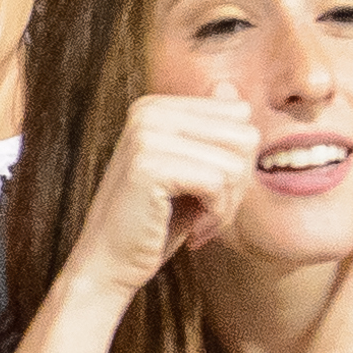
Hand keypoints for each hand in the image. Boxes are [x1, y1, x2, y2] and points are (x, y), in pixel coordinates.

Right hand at [61, 84, 261, 305]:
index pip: (239, 116)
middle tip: (209, 212)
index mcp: (154, 107)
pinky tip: (192, 231)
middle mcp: (147, 112)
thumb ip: (208, 128)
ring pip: (236, 161)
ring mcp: (145, 135)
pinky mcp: (147, 165)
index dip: (236, 160)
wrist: (108, 265)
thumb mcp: (189, 170)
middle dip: (238, 183)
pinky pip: (218, 183)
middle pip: (244, 135)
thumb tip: (228, 87)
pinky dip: (215, 215)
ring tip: (200, 223)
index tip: (210, 193)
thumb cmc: (153, 222)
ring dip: (227, 204)